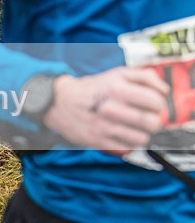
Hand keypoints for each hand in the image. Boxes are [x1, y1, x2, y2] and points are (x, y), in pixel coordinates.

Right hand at [43, 68, 168, 155]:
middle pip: (151, 123)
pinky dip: (128, 144)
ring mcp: (104, 126)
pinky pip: (126, 149)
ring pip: (141, 139)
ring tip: (135, 129)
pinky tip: (123, 136)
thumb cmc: (92, 89)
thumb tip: (163, 90)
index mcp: (117, 88)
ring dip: (142, 135)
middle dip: (154, 122)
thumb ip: (144, 76)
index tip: (154, 106)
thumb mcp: (117, 73)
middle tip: (147, 120)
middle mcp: (111, 108)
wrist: (59, 102)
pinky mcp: (98, 141)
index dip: (159, 105)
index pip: (155, 101)